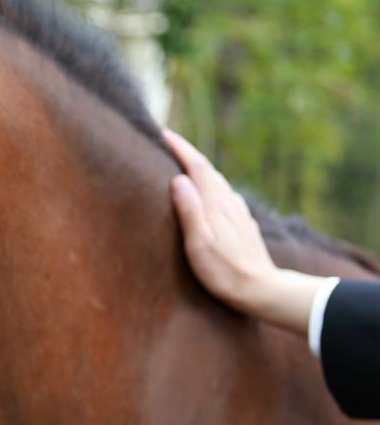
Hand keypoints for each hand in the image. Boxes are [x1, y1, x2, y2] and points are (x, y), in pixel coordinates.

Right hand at [164, 128, 324, 336]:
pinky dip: (209, 184)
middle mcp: (229, 202)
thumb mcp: (200, 245)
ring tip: (181, 164)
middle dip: (186, 153)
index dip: (180, 148)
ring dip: (198, 168)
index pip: (197, 166)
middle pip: (207, 169)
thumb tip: (178, 179)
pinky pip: (223, 193)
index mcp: (216, 204)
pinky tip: (206, 193)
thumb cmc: (225, 272)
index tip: (162, 133)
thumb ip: (190, 211)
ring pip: (216, 180)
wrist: (263, 291)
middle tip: (165, 143)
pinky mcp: (242, 223)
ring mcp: (238, 212)